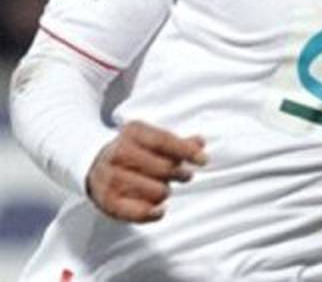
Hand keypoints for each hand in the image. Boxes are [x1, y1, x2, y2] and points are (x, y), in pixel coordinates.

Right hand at [86, 120, 207, 222]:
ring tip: (162, 187)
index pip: (163, 141)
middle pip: (163, 167)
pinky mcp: (106, 200)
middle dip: (179, 173)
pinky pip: (139, 212)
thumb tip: (200, 143)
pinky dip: (153, 213)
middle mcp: (118, 153)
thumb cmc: (132, 151)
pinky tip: (159, 209)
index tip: (203, 160)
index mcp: (132, 133)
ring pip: (156, 190)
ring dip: (165, 191)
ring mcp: (110, 177)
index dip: (186, 151)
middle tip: (184, 175)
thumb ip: (179, 143)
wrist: (92, 162)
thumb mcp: (153, 139)